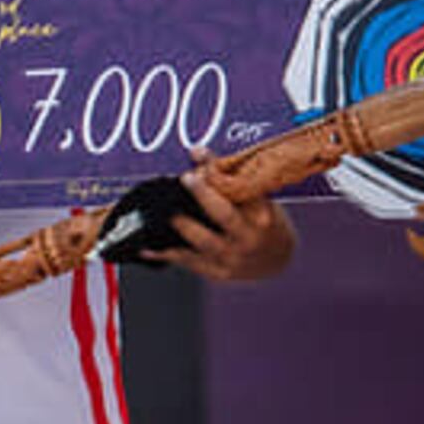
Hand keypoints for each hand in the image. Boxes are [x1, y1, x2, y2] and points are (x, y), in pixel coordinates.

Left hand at [143, 151, 295, 281]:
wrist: (276, 259)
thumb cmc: (263, 222)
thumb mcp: (255, 198)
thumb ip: (227, 177)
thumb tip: (196, 152)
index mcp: (261, 215)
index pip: (240, 189)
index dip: (217, 172)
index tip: (198, 156)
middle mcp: (248, 237)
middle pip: (225, 215)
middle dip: (204, 195)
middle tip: (186, 178)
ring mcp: (233, 257)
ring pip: (203, 242)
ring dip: (182, 226)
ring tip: (164, 212)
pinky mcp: (217, 272)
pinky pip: (188, 262)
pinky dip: (166, 253)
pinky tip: (147, 247)